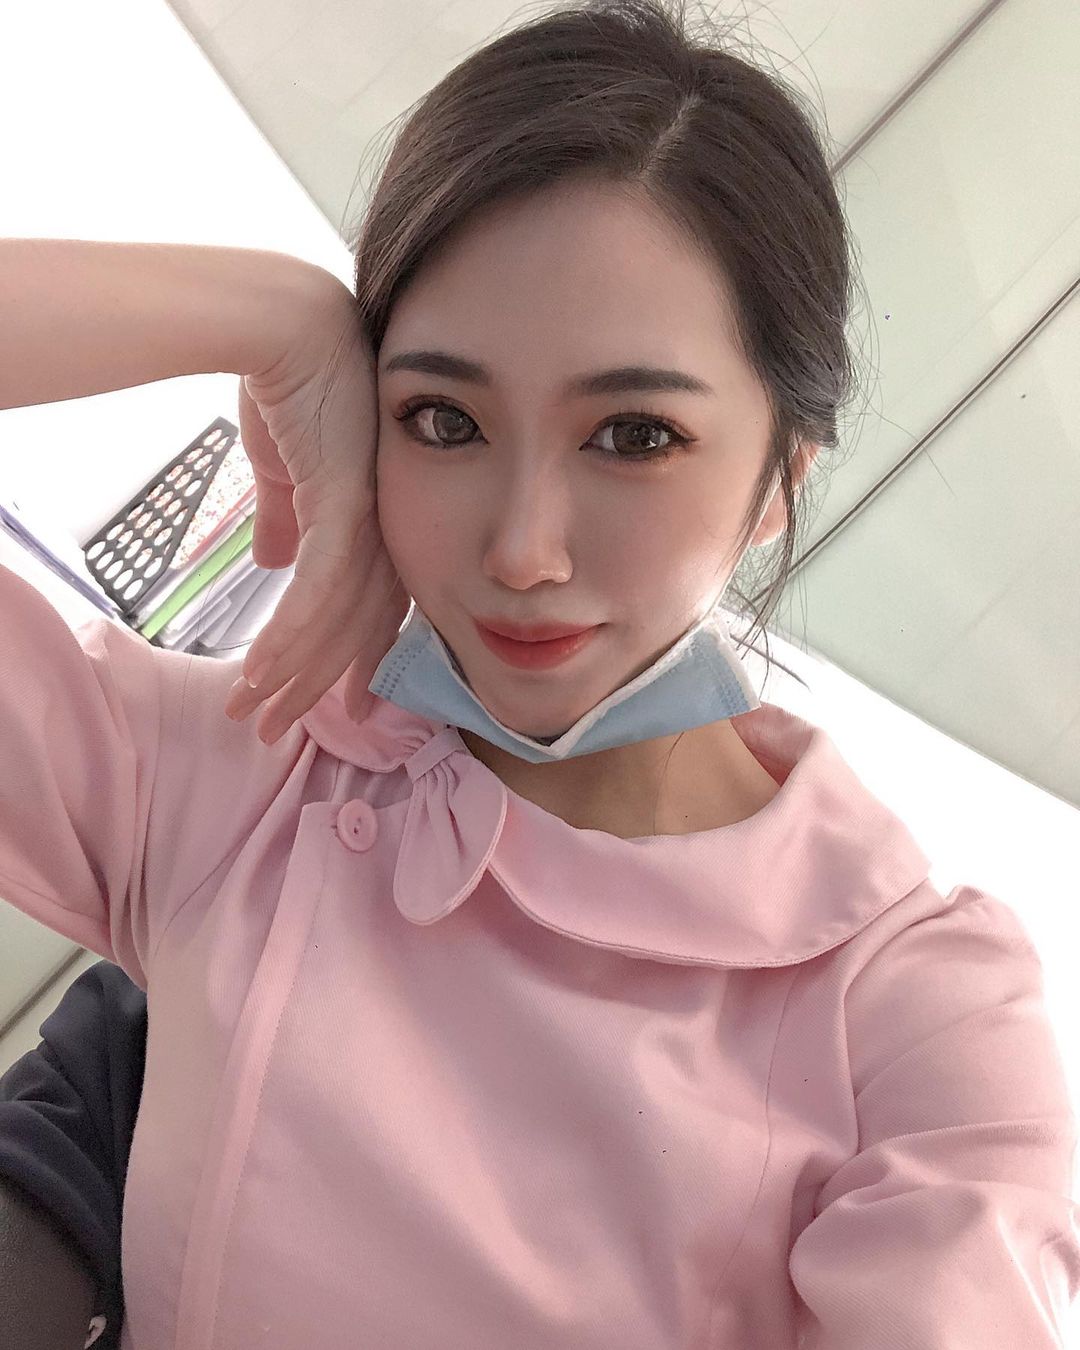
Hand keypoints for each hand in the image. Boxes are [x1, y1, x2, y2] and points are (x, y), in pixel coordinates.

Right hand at [223, 280, 408, 743]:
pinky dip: (290, 636)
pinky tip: (260, 673)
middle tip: (275, 733)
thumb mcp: (286, 466)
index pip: (370, 611)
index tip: (334, 708)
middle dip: (311, 687)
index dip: (349, 663)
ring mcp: (373, 521)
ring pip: (334, 622)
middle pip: (354, 631)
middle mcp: (388, 532)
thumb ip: (285, 518)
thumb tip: (271, 563)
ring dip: (289, 674)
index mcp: (382, 525)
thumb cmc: (295, 385)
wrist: (291, 324)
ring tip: (253, 715)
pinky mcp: (346, 505)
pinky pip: (318, 589)